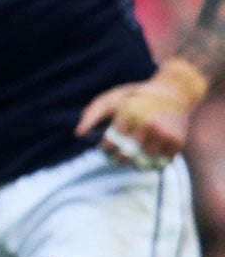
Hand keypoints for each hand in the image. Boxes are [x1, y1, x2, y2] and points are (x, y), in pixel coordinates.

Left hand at [75, 58, 205, 167]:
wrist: (175, 92)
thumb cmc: (136, 98)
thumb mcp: (112, 99)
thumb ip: (92, 114)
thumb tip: (79, 134)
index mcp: (129, 113)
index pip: (109, 144)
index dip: (105, 150)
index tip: (107, 147)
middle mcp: (147, 123)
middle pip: (125, 156)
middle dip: (118, 159)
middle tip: (119, 157)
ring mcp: (164, 133)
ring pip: (143, 162)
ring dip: (136, 163)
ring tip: (133, 158)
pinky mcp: (177, 140)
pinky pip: (160, 162)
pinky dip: (154, 162)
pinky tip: (150, 156)